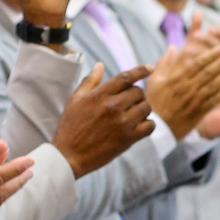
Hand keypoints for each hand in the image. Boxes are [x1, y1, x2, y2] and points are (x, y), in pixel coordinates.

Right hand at [52, 63, 153, 178]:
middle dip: (137, 94)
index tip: (149, 68)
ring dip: (143, 108)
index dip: (140, 71)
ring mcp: (122, 123)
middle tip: (131, 101)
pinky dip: (148, 124)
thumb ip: (90, 81)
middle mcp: (112, 107)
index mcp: (99, 95)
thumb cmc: (70, 127)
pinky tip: (140, 125)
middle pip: (138, 92)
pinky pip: (150, 126)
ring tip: (135, 113)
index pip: (125, 78)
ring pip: (146, 107)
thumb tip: (100, 64)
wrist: (69, 155)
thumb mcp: (75, 100)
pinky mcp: (128, 139)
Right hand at [147, 26, 219, 137]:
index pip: (198, 63)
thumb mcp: (154, 80)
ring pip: (213, 86)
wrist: (156, 127)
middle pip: (208, 72)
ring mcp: (193, 101)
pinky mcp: (198, 113)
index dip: (212, 55)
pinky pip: (213, 102)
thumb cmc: (154, 102)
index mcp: (176, 79)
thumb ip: (164, 62)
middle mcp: (186, 88)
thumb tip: (173, 46)